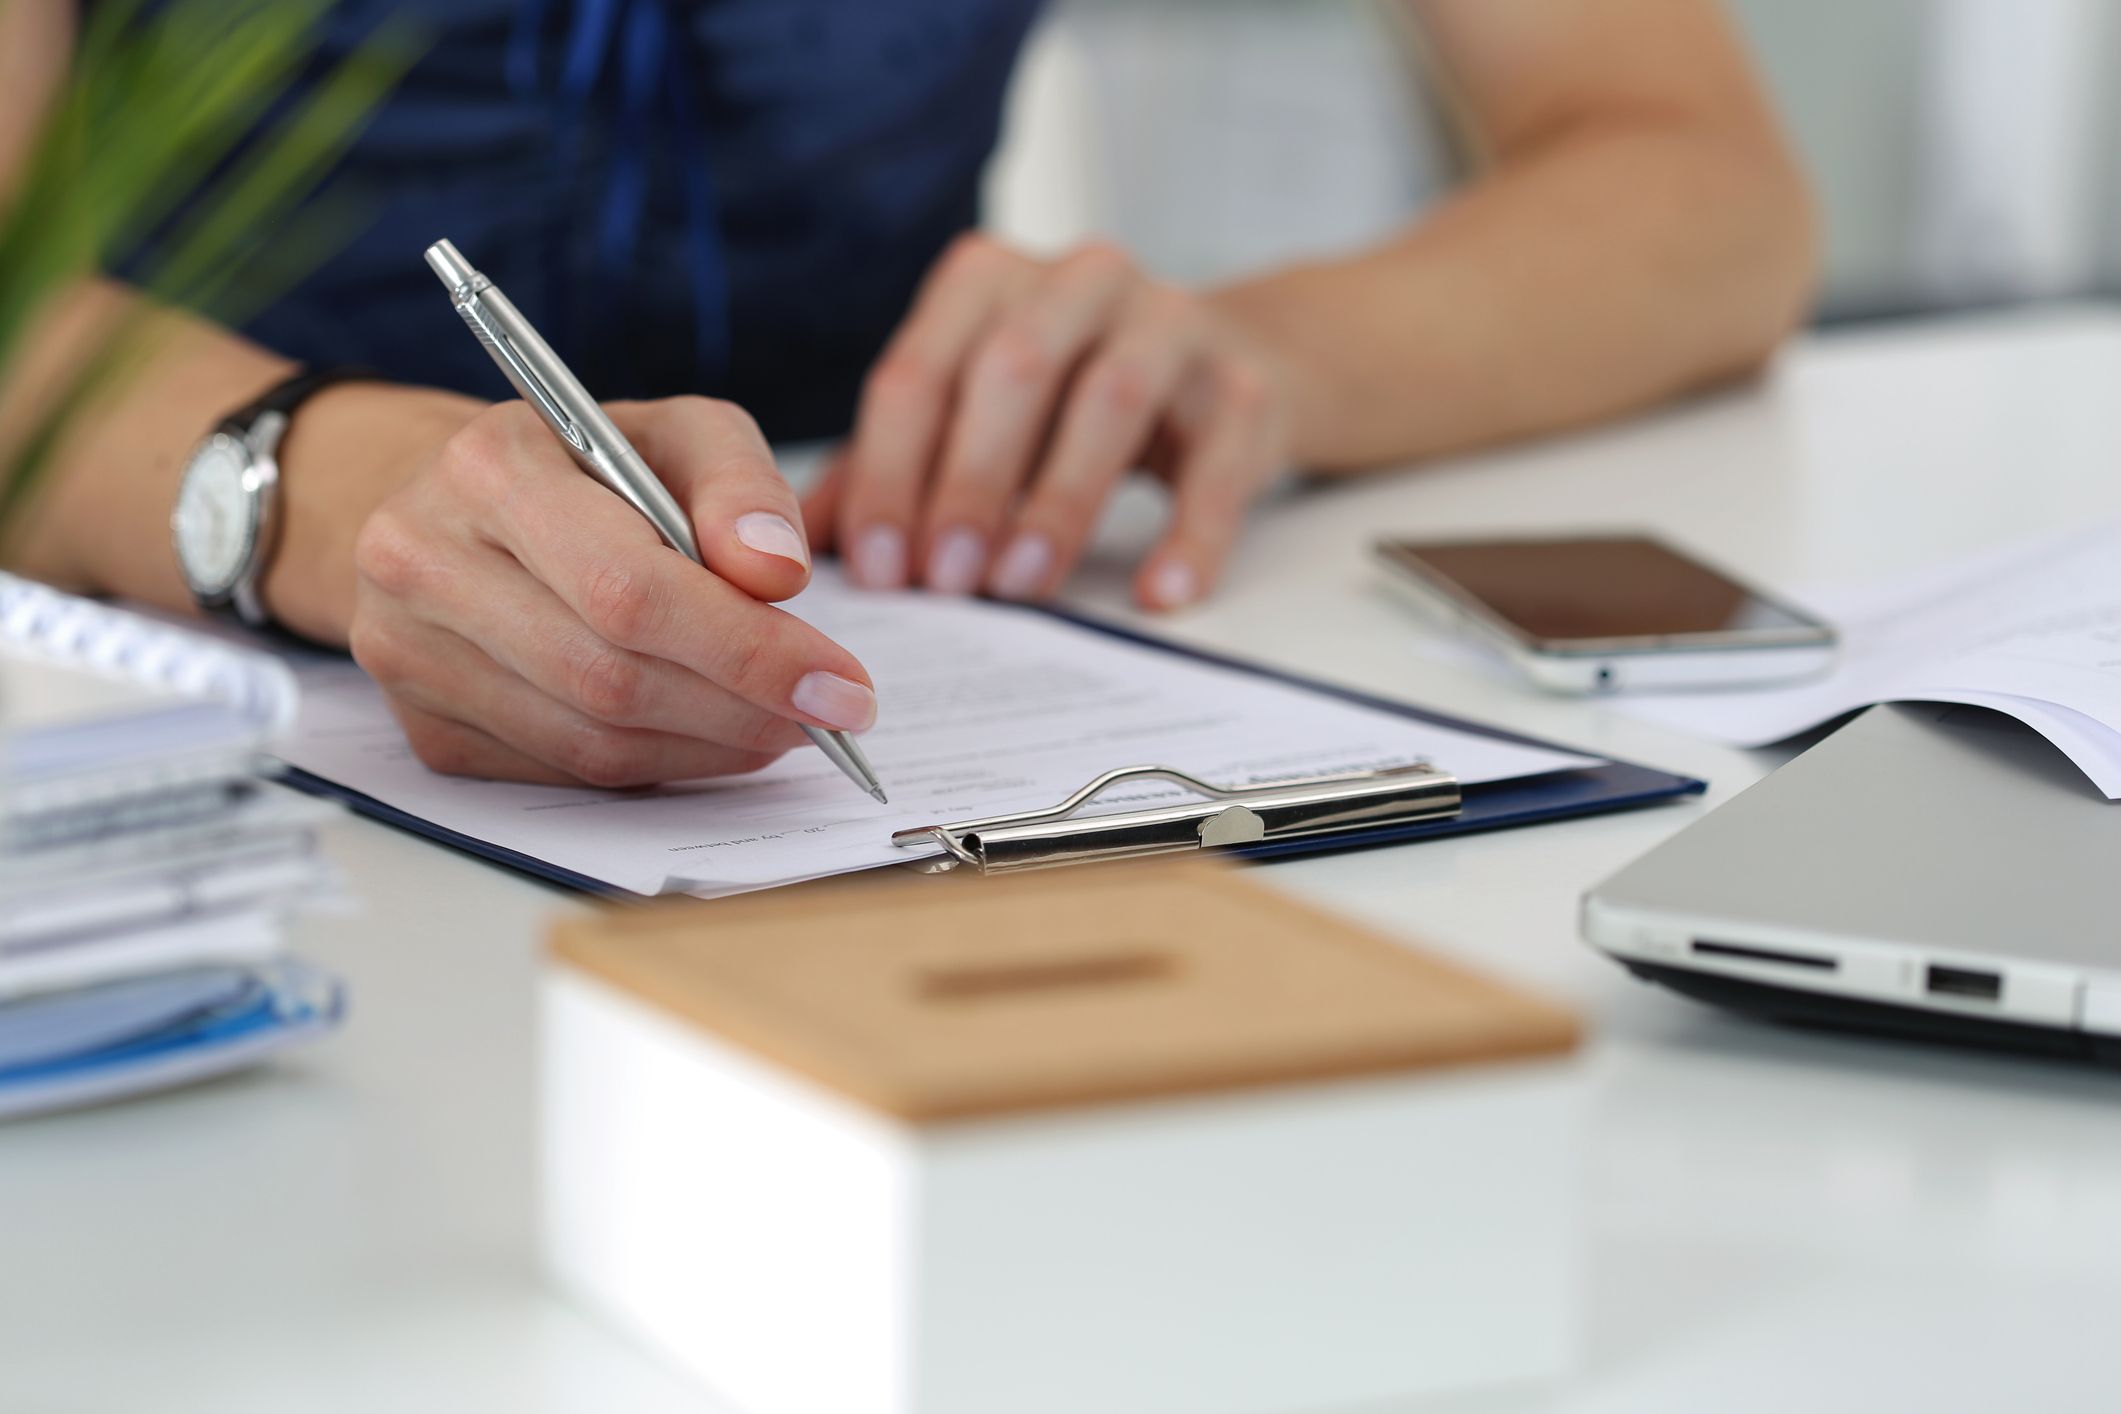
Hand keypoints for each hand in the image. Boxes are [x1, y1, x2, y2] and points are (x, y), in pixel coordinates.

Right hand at [346, 396, 876, 786]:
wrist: (457, 506)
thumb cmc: (585, 465)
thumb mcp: (679, 433)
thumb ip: (741, 485)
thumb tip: (778, 573)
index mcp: (488, 467)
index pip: (628, 588)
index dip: (747, 650)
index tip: (841, 685)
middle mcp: (424, 561)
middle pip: (609, 677)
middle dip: (741, 707)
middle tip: (826, 716)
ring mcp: (410, 657)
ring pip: (590, 742)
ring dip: (709, 747)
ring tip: (780, 724)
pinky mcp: (426, 729)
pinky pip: (565, 773)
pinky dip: (658, 765)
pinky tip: (709, 735)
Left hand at [805, 235, 1292, 609]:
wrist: (1227, 370)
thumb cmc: (1070, 402)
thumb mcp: (972, 417)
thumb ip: (886, 468)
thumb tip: (795, 543)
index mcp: (989, 281)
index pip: (920, 371)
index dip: (890, 471)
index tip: (878, 569)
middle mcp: (1080, 280)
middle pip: (1012, 369)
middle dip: (969, 480)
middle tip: (944, 581)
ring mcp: (1173, 322)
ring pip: (1111, 398)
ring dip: (1060, 499)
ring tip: (1023, 584)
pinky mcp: (1246, 385)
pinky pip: (1218, 461)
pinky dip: (1189, 533)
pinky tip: (1157, 594)